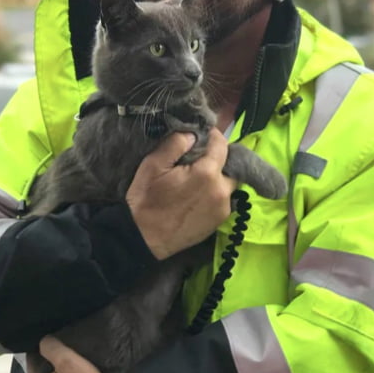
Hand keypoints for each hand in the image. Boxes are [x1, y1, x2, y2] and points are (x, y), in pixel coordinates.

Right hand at [127, 128, 235, 259]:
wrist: (144, 238)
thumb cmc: (146, 200)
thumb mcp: (153, 165)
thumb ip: (175, 144)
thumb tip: (193, 133)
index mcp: (207, 173)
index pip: (221, 144)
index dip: (212, 135)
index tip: (201, 134)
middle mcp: (222, 190)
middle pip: (229, 165)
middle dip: (217, 159)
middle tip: (197, 159)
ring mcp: (223, 208)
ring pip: (228, 183)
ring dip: (216, 177)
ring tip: (196, 179)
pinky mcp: (219, 221)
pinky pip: (222, 199)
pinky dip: (213, 193)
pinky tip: (196, 196)